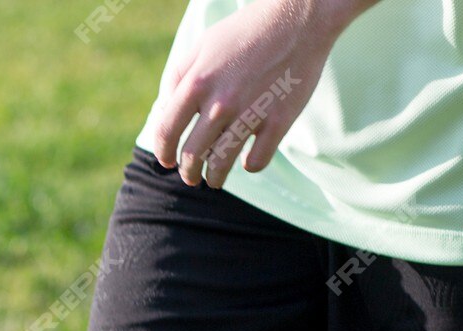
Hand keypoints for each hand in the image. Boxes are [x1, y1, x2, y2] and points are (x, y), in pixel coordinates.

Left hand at [148, 0, 371, 187]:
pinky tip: (248, 161)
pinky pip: (257, 161)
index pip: (166, 131)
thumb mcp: (202, 46)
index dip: (163, 152)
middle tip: (190, 177)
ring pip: (221, 164)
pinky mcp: (279, 121)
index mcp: (196, 83)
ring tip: (214, 180)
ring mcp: (251, 113)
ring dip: (214, 178)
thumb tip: (164, 113)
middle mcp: (220, 102)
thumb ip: (178, 78)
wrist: (298, 18)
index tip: (166, 161)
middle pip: (192, 155)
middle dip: (188, 172)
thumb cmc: (246, 31)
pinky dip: (250, 166)